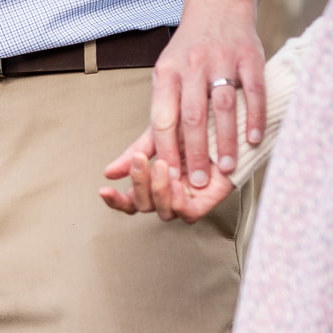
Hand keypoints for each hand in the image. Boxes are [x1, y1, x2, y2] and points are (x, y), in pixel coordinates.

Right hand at [100, 132, 234, 221]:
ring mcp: (187, 199)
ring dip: (158, 190)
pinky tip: (176, 182)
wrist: (227, 118)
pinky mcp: (207, 202)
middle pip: (144, 206)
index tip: (104, 189)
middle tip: (140, 161)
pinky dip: (177, 201)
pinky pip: (187, 214)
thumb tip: (108, 172)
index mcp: (154, 182)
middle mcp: (169, 193)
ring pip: (163, 212)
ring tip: (162, 165)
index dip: (116, 200)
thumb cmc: (196, 125)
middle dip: (139, 184)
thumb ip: (134, 155)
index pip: (130, 201)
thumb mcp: (159, 135)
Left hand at [148, 0, 282, 190]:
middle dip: (194, 152)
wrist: (218, 7)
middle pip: (191, 117)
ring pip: (223, 106)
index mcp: (165, 75)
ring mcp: (221, 60)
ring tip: (227, 168)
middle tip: (200, 182)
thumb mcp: (162, 85)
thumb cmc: (187, 56)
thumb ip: (146, 133)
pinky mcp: (249, 56)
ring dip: (225, 140)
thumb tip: (111, 172)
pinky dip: (253, 116)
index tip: (171, 179)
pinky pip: (253, 90)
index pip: (162, 119)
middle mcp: (191, 67)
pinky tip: (254, 140)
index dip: (166, 151)